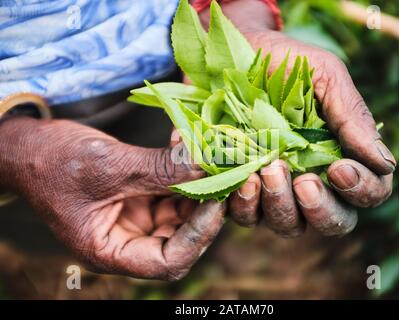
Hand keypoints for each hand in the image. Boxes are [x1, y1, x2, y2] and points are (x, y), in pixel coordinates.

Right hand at [0, 117, 224, 279]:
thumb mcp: (109, 167)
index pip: (167, 261)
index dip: (197, 236)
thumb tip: (208, 164)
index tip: (216, 201)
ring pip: (182, 212)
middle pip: (181, 236)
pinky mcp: (141, 198)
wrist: (31, 147)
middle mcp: (128, 240)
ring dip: (198, 183)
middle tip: (225, 174)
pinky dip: (184, 171)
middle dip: (205, 206)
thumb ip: (160, 169)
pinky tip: (188, 145)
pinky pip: (172, 190)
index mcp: (110, 251)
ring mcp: (136, 219)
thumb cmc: (54, 163)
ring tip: (207, 153)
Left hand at [228, 31, 394, 236]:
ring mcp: (276, 190)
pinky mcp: (241, 190)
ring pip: (289, 225)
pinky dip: (245, 205)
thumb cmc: (287, 63)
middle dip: (321, 209)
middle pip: (332, 222)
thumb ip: (353, 117)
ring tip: (268, 170)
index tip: (340, 167)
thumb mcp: (326, 77)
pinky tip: (243, 180)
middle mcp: (313, 181)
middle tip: (305, 182)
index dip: (362, 189)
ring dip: (281, 206)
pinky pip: (246, 216)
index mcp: (343, 157)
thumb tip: (386, 163)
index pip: (369, 193)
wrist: (234, 53)